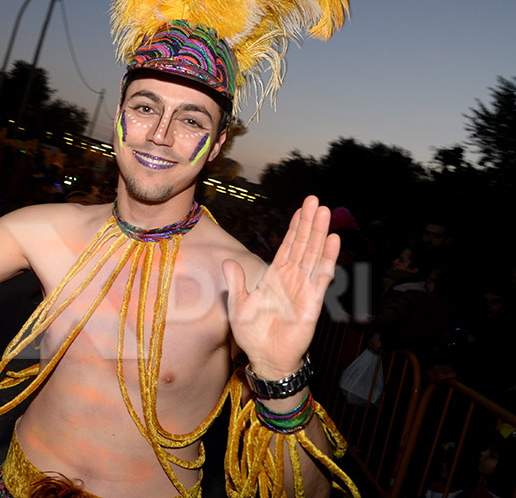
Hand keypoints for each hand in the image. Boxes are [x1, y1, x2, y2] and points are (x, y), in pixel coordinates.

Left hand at [224, 196, 339, 379]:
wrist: (266, 359)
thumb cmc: (253, 334)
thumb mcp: (238, 305)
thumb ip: (236, 282)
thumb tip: (228, 261)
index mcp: (276, 277)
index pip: (287, 246)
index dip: (295, 227)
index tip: (302, 209)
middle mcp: (292, 279)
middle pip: (303, 245)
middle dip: (310, 223)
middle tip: (317, 200)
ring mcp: (304, 289)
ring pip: (313, 255)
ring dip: (319, 234)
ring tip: (326, 213)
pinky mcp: (311, 303)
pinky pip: (321, 278)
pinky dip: (327, 259)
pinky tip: (332, 241)